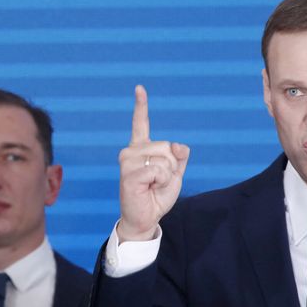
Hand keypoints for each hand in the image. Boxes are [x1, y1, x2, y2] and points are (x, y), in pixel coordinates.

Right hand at [117, 85, 189, 240]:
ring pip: (164, 158)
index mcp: (140, 148)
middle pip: (166, 146)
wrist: (146, 218)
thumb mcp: (174, 174)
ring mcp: (127, 161)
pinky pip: (157, 170)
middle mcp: (131, 151)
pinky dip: (160, 181)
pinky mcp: (128, 173)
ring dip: (166, 176)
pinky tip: (149, 188)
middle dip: (171, 166)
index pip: (141, 123)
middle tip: (158, 182)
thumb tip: (177, 145)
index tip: (139, 88)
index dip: (141, 105)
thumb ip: (179, 157)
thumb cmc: (156, 196)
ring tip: (153, 186)